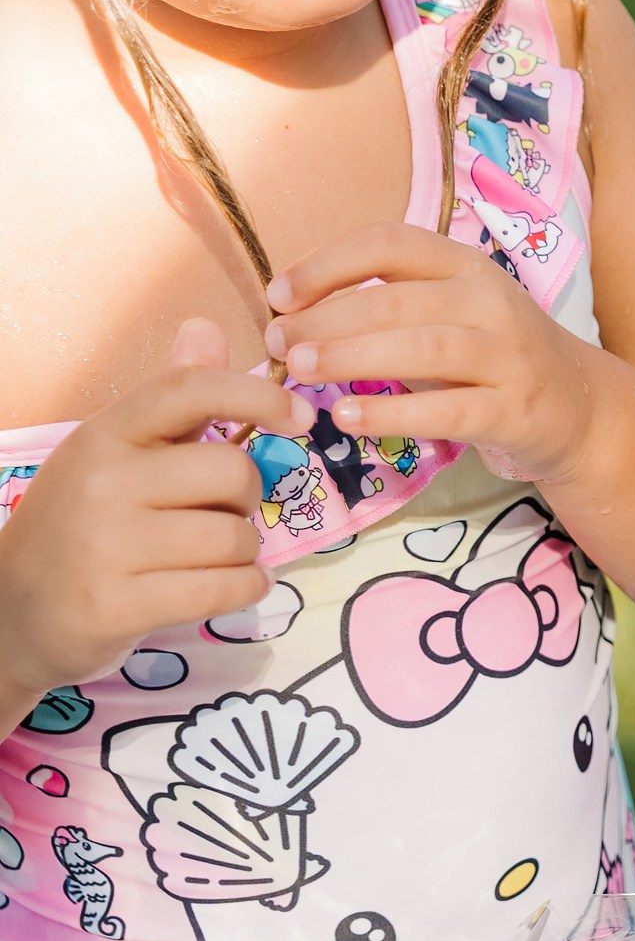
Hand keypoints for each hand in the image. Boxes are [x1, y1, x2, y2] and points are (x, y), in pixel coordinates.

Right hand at [0, 321, 309, 710]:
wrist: (12, 612)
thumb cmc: (81, 528)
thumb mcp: (114, 456)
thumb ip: (170, 403)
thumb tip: (205, 328)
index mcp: (106, 434)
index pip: (190, 389)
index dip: (259, 396)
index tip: (299, 418)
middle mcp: (102, 481)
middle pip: (232, 471)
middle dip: (247, 500)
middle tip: (219, 517)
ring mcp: (106, 544)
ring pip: (235, 537)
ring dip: (242, 554)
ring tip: (208, 559)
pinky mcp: (117, 604)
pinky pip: (225, 588)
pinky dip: (245, 589)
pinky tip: (226, 587)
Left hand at [266, 224, 601, 483]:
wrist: (581, 409)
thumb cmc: (494, 359)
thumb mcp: (451, 313)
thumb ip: (387, 308)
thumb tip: (291, 317)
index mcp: (468, 267)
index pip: (391, 244)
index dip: (326, 264)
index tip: (278, 296)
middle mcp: (493, 304)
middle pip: (398, 300)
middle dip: (326, 319)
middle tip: (277, 346)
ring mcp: (510, 357)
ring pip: (424, 348)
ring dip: (352, 358)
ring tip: (298, 372)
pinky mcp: (517, 411)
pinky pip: (449, 411)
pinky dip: (394, 414)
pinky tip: (349, 418)